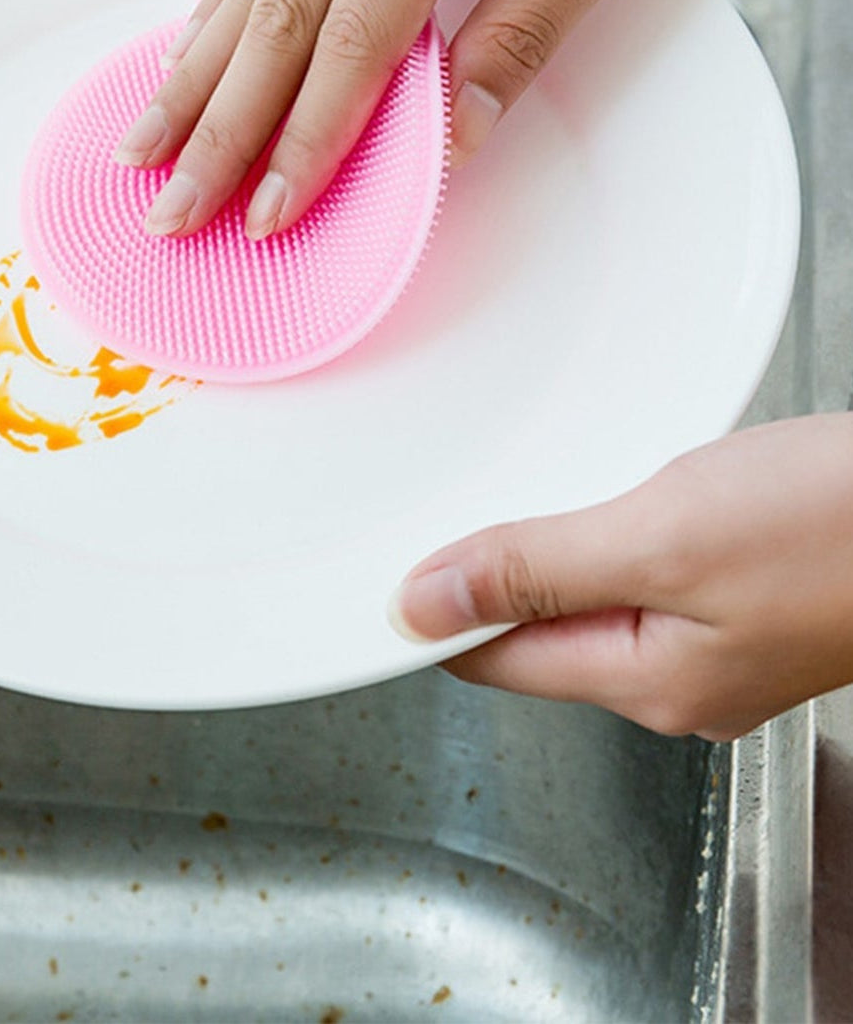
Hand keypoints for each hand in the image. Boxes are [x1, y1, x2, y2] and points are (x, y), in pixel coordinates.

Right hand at [113, 0, 722, 237]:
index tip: (268, 215)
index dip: (306, 139)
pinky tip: (187, 57)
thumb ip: (528, 29)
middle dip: (217, 129)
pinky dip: (218, 4)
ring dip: (192, 74)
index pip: (356, 38)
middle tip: (170, 211)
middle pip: (273, 16)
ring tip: (143, 147)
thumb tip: (453, 136)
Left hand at [388, 414, 852, 740]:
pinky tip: (602, 494)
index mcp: (647, 680)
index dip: (424, 617)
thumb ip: (534, 570)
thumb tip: (420, 605)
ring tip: (503, 501)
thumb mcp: (662, 536)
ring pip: (589, 600)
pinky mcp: (748, 594)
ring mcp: (716, 641)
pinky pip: (641, 574)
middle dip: (481, 579)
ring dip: (545, 552)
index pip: (493, 661)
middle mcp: (677, 677)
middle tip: (425, 519)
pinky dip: (605, 533)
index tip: (370, 578)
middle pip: (536, 634)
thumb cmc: (839, 522)